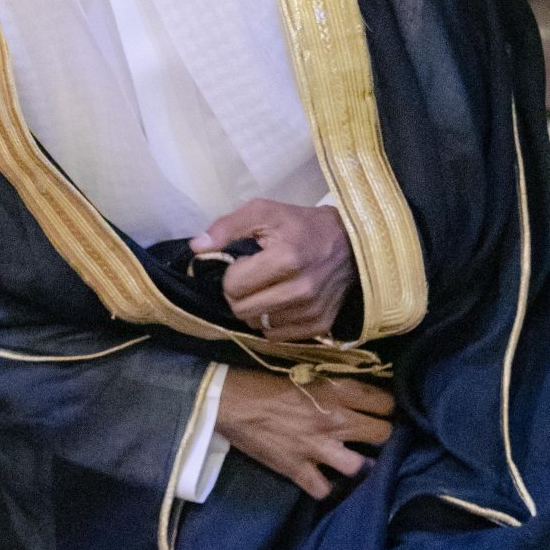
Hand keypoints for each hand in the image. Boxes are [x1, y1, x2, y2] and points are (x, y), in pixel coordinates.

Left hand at [199, 198, 357, 340]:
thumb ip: (227, 226)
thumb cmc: (302, 226)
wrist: (353, 244)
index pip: (233, 286)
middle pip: (241, 310)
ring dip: (256, 308)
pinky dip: (273, 322)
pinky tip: (282, 302)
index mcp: (286, 258)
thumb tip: (197, 247)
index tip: (247, 262)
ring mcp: (312, 310)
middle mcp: (301, 289)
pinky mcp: (320, 325)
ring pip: (257, 325)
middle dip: (239, 294)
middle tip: (252, 278)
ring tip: (269, 288)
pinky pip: (277, 337)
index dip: (233, 273)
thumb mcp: (265, 212)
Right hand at [216, 367, 393, 501]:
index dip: (386, 405)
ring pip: (360, 465)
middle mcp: (333, 419)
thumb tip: (358, 391)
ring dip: (360, 464)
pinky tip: (321, 477)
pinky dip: (324, 486)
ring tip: (354, 459)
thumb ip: (334, 383)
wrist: (229, 401)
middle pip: (382, 433)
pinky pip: (323, 488)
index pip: (384, 401)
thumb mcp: (306, 372)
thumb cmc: (264, 381)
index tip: (380, 408)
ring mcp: (316, 447)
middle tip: (370, 433)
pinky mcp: (297, 468)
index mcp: (336, 390)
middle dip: (380, 433)